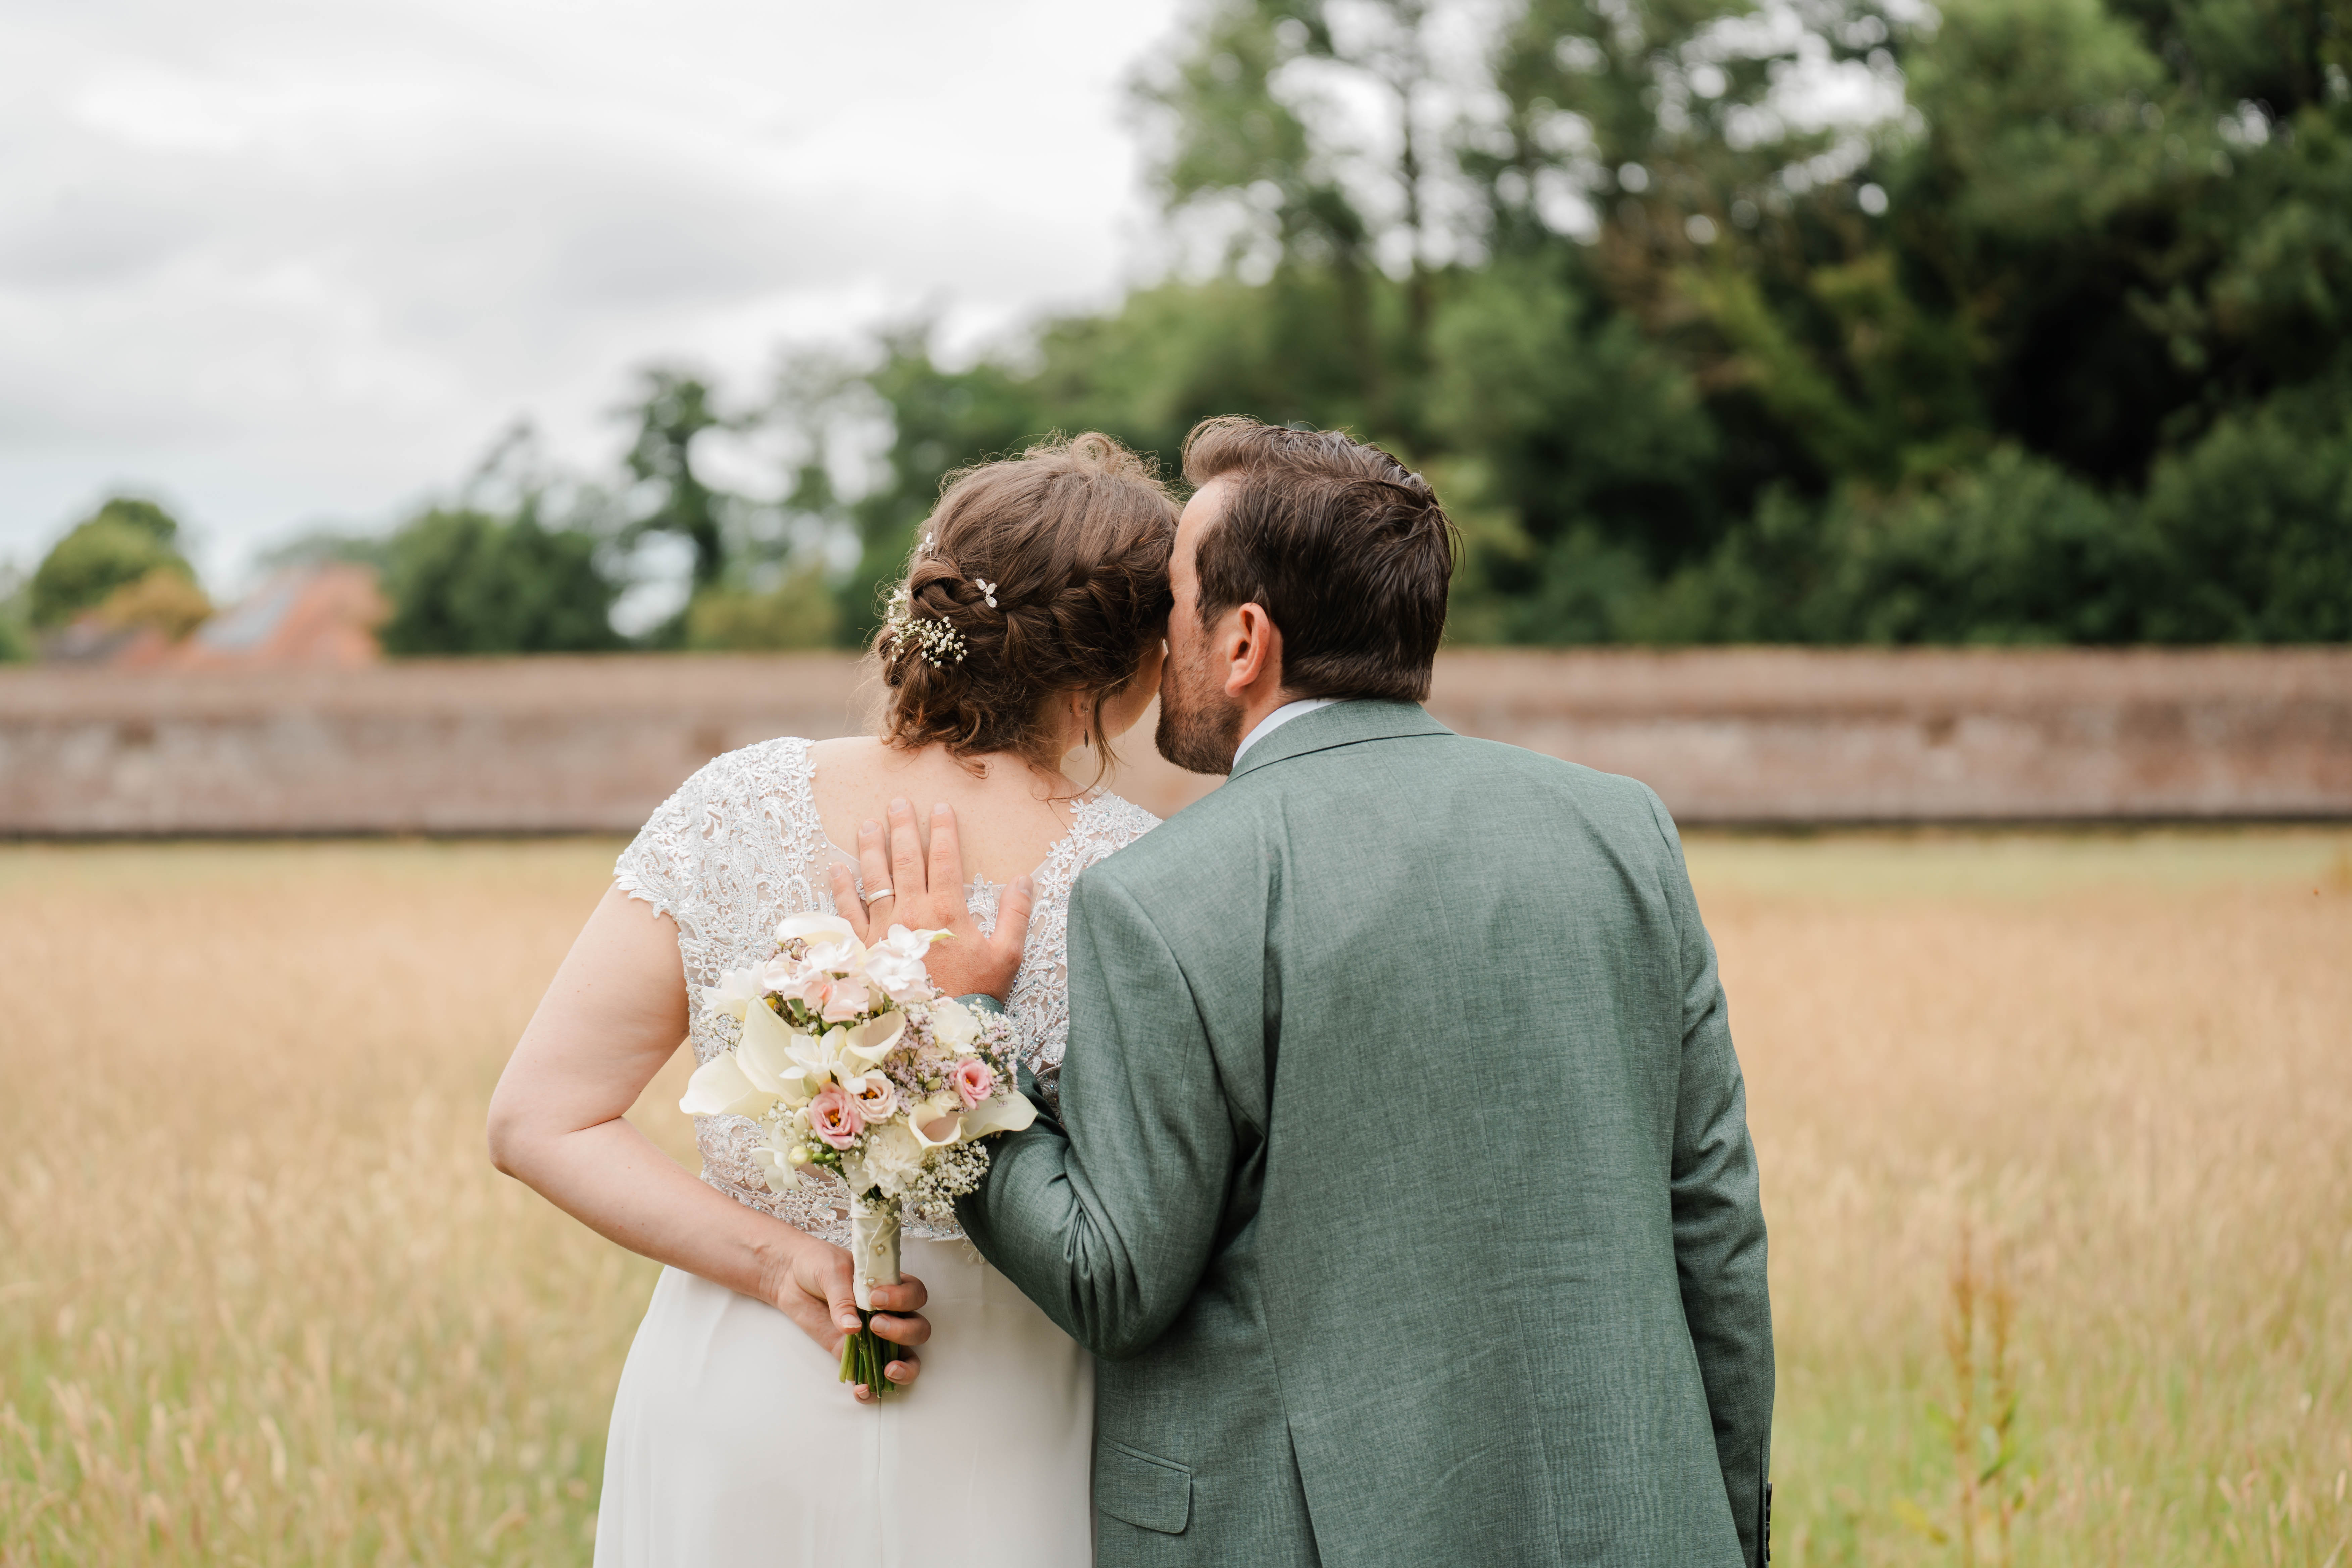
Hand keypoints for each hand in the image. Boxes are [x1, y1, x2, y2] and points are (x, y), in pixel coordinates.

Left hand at [763, 1233, 931, 1399]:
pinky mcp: (852, 1353)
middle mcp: (889, 1312)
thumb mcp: (831, 1272)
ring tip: (888, 1370)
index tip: (876, 1298)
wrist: (790, 1277)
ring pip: (906, 1356)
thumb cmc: (818, 1264)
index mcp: (890, 1285)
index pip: (915, 1295)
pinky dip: (871, 1388)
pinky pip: (870, 1375)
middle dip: (904, 1332)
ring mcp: (873, 1336)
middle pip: (918, 1329)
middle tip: (876, 1325)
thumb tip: (852, 1328)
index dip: (903, 1299)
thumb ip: (843, 1299)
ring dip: (904, 1367)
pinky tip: (861, 1389)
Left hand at [829, 798, 1032, 1001]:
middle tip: (897, 803)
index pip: (944, 858)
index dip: (942, 829)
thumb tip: (1024, 879)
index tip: (939, 806)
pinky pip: (848, 912)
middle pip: (905, 860)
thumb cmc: (974, 995)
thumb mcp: (1006, 956)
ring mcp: (883, 929)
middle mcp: (911, 913)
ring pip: (874, 879)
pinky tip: (837, 869)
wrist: (936, 1033)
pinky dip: (841, 889)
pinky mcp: (863, 948)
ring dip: (871, 848)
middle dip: (902, 828)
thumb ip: (1015, 915)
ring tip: (868, 825)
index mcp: (947, 910)